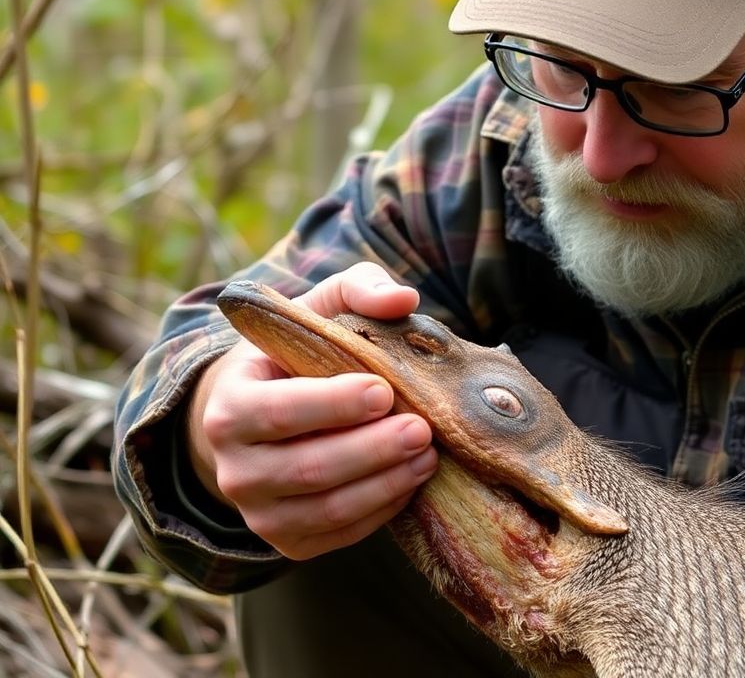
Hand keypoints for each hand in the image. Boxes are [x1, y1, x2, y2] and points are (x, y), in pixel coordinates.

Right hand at [185, 262, 438, 559]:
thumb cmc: (297, 356)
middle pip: (310, 468)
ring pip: (328, 509)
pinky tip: (411, 481)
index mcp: (229, 407)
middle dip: (373, 450)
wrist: (259, 420)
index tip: (383, 390)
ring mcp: (258, 512)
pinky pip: (339, 535)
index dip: (333, 405)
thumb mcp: (318, 310)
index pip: (278, 412)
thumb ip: (358, 289)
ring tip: (428, 454)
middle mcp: (233, 467)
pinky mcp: (288, 542)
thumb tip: (403, 298)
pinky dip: (382, 510)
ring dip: (386, 483)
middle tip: (423, 429)